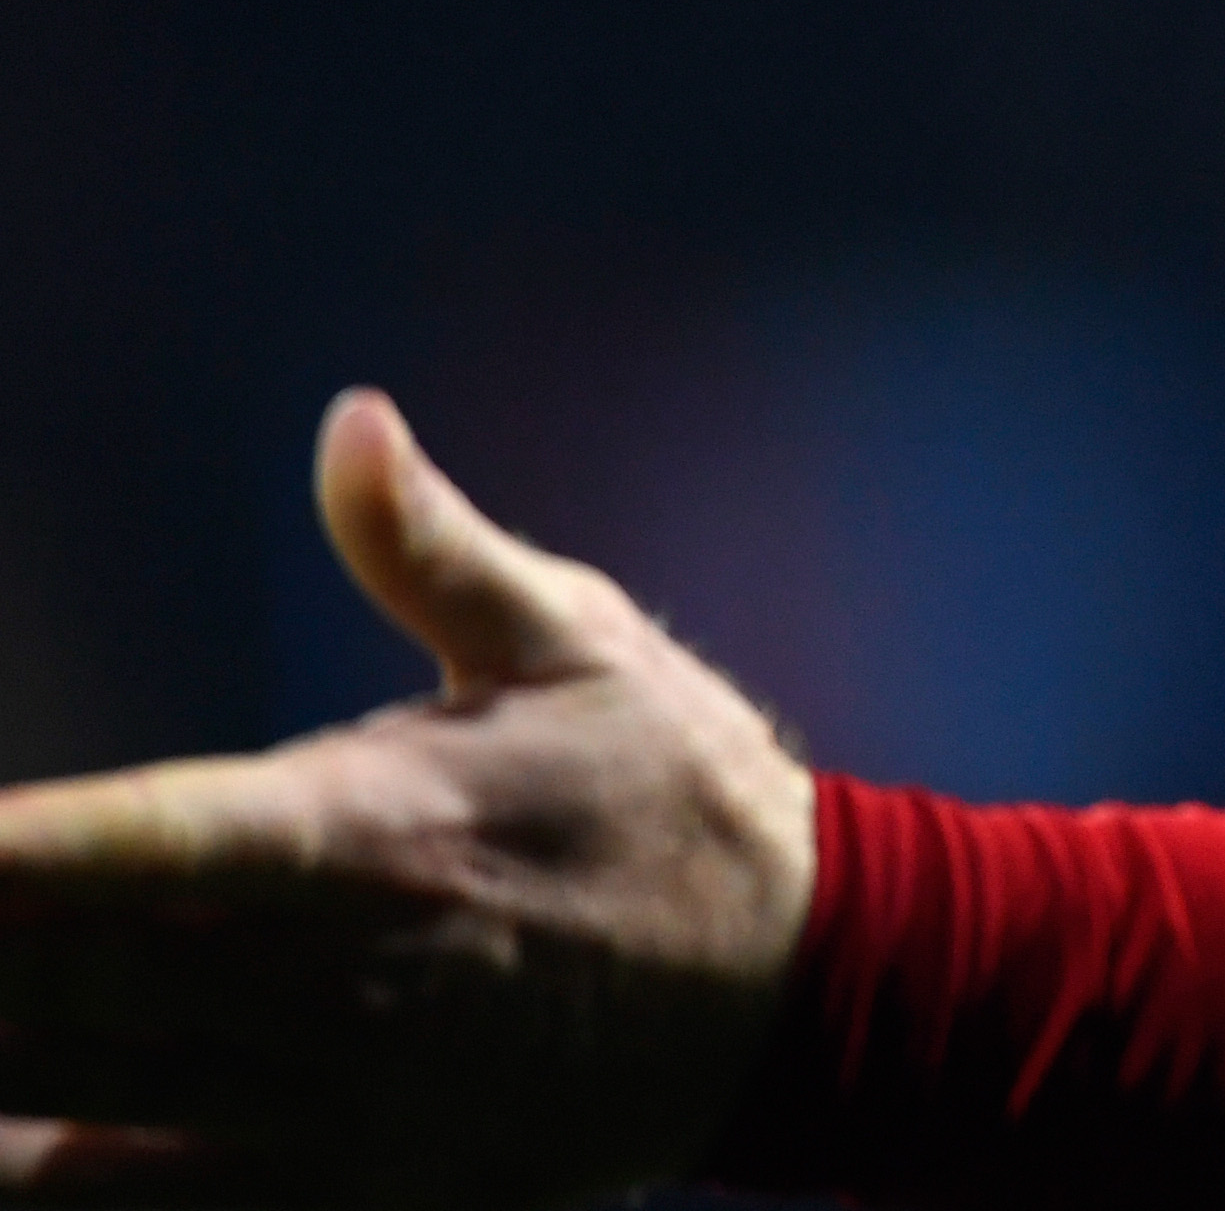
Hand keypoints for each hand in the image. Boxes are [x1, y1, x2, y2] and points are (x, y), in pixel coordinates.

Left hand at [0, 393, 815, 1208]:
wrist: (817, 987)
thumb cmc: (676, 789)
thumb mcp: (580, 639)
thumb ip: (433, 548)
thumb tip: (347, 419)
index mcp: (381, 831)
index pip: (146, 840)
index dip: (13, 853)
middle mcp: (337, 979)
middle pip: (68, 981)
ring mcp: (336, 1103)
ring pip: (79, 1094)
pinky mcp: (351, 1189)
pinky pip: (151, 1203)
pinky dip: (42, 1177)